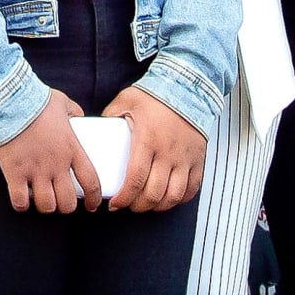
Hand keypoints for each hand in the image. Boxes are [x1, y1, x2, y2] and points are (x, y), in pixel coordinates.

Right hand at [0, 90, 99, 214]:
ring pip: (46, 206)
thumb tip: (79, 116)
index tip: (91, 205)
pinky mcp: (14, 173)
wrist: (10, 101)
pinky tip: (22, 200)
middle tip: (61, 201)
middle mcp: (56, 165)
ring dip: (46, 206)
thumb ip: (75, 112)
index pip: (91, 182)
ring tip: (42, 201)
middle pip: (68, 202)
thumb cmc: (36, 101)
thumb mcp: (64, 103)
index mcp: (72, 150)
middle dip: (66, 207)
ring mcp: (35, 171)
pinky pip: (20, 202)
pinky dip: (21, 205)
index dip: (93, 198)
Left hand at [105, 88, 205, 212]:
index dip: (124, 198)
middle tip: (129, 205)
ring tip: (147, 204)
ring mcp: (185, 158)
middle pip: (153, 193)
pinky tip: (168, 199)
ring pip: (173, 196)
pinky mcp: (198, 159)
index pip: (135, 180)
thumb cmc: (156, 94)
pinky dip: (179, 199)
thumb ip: (110, 115)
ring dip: (158, 206)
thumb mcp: (126, 100)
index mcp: (148, 140)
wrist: (188, 87)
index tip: (116, 204)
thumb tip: (96, 128)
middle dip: (138, 206)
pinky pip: (192, 188)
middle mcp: (168, 152)